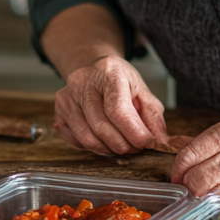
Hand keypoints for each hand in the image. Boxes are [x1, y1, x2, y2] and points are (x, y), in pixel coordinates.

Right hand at [53, 56, 168, 155]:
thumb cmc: (120, 80)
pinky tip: (104, 140)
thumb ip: (152, 114)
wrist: (95, 69)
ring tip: (122, 146)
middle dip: (123, 145)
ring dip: (109, 150)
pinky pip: (76, 141)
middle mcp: (83, 83)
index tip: (146, 142)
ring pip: (87, 138)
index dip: (133, 132)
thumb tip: (160, 141)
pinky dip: (94, 147)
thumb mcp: (141, 89)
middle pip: (101, 127)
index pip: (118, 109)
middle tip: (136, 148)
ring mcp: (68, 97)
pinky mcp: (59, 111)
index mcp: (109, 73)